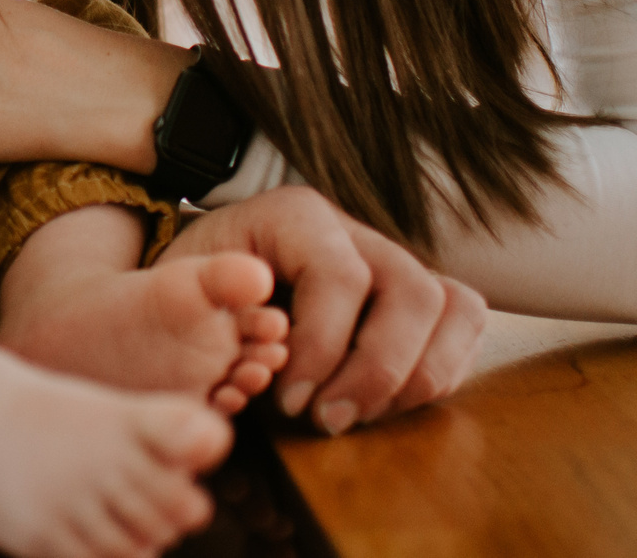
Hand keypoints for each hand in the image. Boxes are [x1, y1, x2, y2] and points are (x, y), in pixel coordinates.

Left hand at [160, 187, 485, 431]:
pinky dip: (436, 375)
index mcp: (293, 216)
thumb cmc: (186, 299)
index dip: (323, 345)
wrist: (192, 300)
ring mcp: (391, 262)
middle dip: (377, 368)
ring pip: (453, 306)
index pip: (340, 273)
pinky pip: (461, 328)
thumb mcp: (175, 290)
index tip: (290, 400)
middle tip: (328, 421)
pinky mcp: (413, 301)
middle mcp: (353, 231)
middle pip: (413, 288)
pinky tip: (381, 406)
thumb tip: (264, 310)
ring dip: (416, 376)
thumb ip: (207, 295)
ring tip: (357, 416)